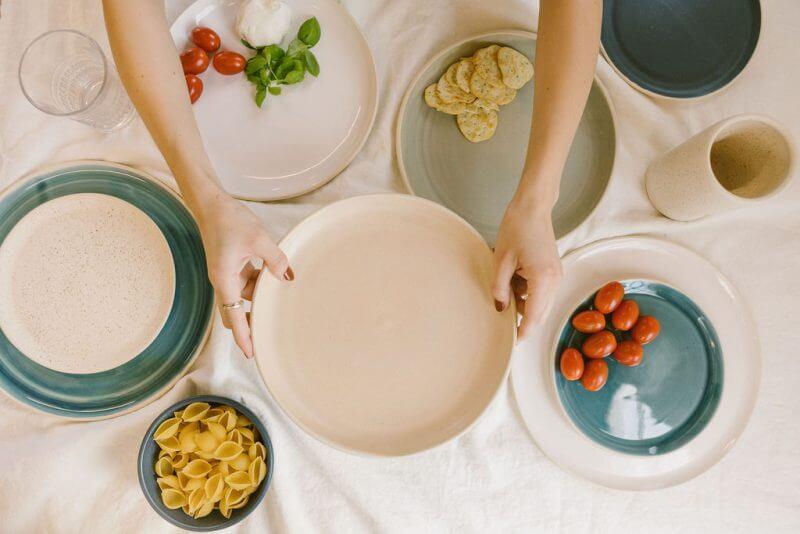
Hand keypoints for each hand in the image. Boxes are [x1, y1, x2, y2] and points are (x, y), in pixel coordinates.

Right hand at [195, 193, 292, 357]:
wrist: (210, 203)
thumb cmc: (229, 219)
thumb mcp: (259, 239)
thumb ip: (275, 259)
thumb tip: (286, 276)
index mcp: (224, 279)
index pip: (233, 315)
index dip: (243, 335)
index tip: (250, 353)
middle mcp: (222, 280)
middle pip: (236, 311)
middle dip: (250, 323)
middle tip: (269, 335)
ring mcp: (226, 273)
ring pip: (244, 295)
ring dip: (259, 296)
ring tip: (279, 294)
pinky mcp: (230, 265)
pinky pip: (246, 281)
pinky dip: (258, 282)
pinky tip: (273, 274)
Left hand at [492, 197, 561, 340]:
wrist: (534, 206)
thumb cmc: (517, 227)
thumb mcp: (501, 260)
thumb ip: (499, 288)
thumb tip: (500, 308)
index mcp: (542, 279)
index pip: (533, 316)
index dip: (522, 332)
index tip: (511, 342)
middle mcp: (555, 280)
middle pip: (540, 313)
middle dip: (522, 318)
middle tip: (501, 314)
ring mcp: (557, 275)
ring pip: (541, 303)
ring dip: (523, 302)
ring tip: (506, 282)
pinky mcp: (555, 270)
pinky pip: (542, 291)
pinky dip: (528, 292)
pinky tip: (515, 276)